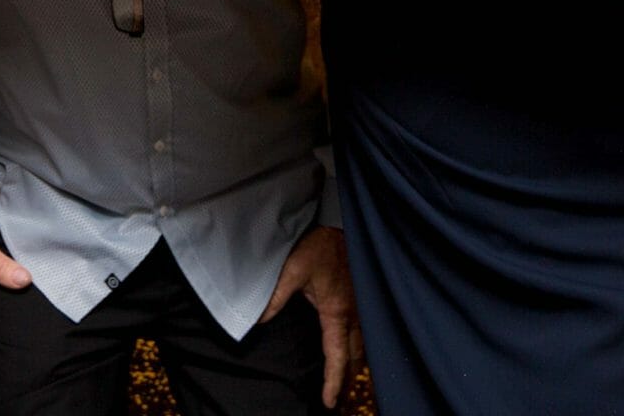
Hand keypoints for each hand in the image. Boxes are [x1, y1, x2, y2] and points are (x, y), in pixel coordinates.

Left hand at [259, 226, 360, 408]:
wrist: (342, 225)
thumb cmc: (319, 246)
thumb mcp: (293, 269)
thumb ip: (276, 296)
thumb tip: (257, 320)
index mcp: (336, 312)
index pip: (337, 356)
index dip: (334, 382)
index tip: (330, 402)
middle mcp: (353, 314)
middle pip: (354, 358)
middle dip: (347, 381)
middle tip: (340, 402)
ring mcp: (361, 307)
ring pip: (363, 348)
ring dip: (356, 367)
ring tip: (348, 384)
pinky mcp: (362, 300)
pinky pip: (365, 334)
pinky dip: (360, 350)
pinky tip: (355, 354)